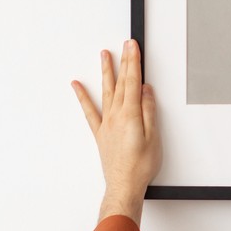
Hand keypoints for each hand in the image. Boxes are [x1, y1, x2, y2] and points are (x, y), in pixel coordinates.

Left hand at [71, 38, 161, 219]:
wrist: (123, 185)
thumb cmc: (140, 165)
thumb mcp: (153, 137)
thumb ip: (149, 111)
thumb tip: (146, 91)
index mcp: (130, 115)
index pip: (133, 81)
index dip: (134, 62)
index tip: (133, 47)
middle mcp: (115, 116)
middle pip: (121, 83)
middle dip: (124, 61)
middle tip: (125, 45)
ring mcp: (106, 123)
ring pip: (106, 91)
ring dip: (106, 72)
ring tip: (105, 55)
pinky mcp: (100, 132)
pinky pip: (90, 111)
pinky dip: (83, 97)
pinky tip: (77, 86)